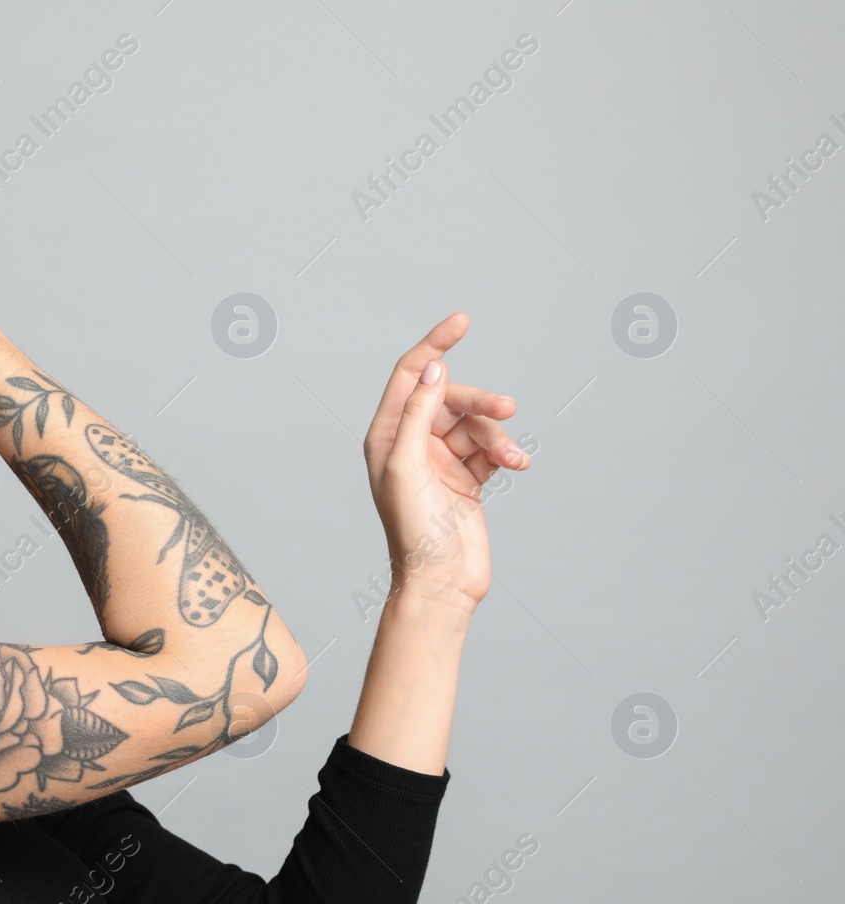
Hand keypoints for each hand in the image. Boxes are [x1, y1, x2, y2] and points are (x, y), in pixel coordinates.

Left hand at [361, 312, 528, 610]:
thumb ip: (419, 412)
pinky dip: (506, 453)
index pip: (411, 375)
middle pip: (451, 397)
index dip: (434, 344)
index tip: (462, 319)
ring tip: (512, 458)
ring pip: (476, 424)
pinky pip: (491, 449)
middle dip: (480, 401)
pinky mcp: (467, 479)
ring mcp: (441, 461)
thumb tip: (435, 366)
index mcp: (386, 436)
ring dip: (498, 437)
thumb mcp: (409, 465)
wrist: (441, 584)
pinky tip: (517, 466)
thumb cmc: (415, 531)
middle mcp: (411, 444)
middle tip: (508, 409)